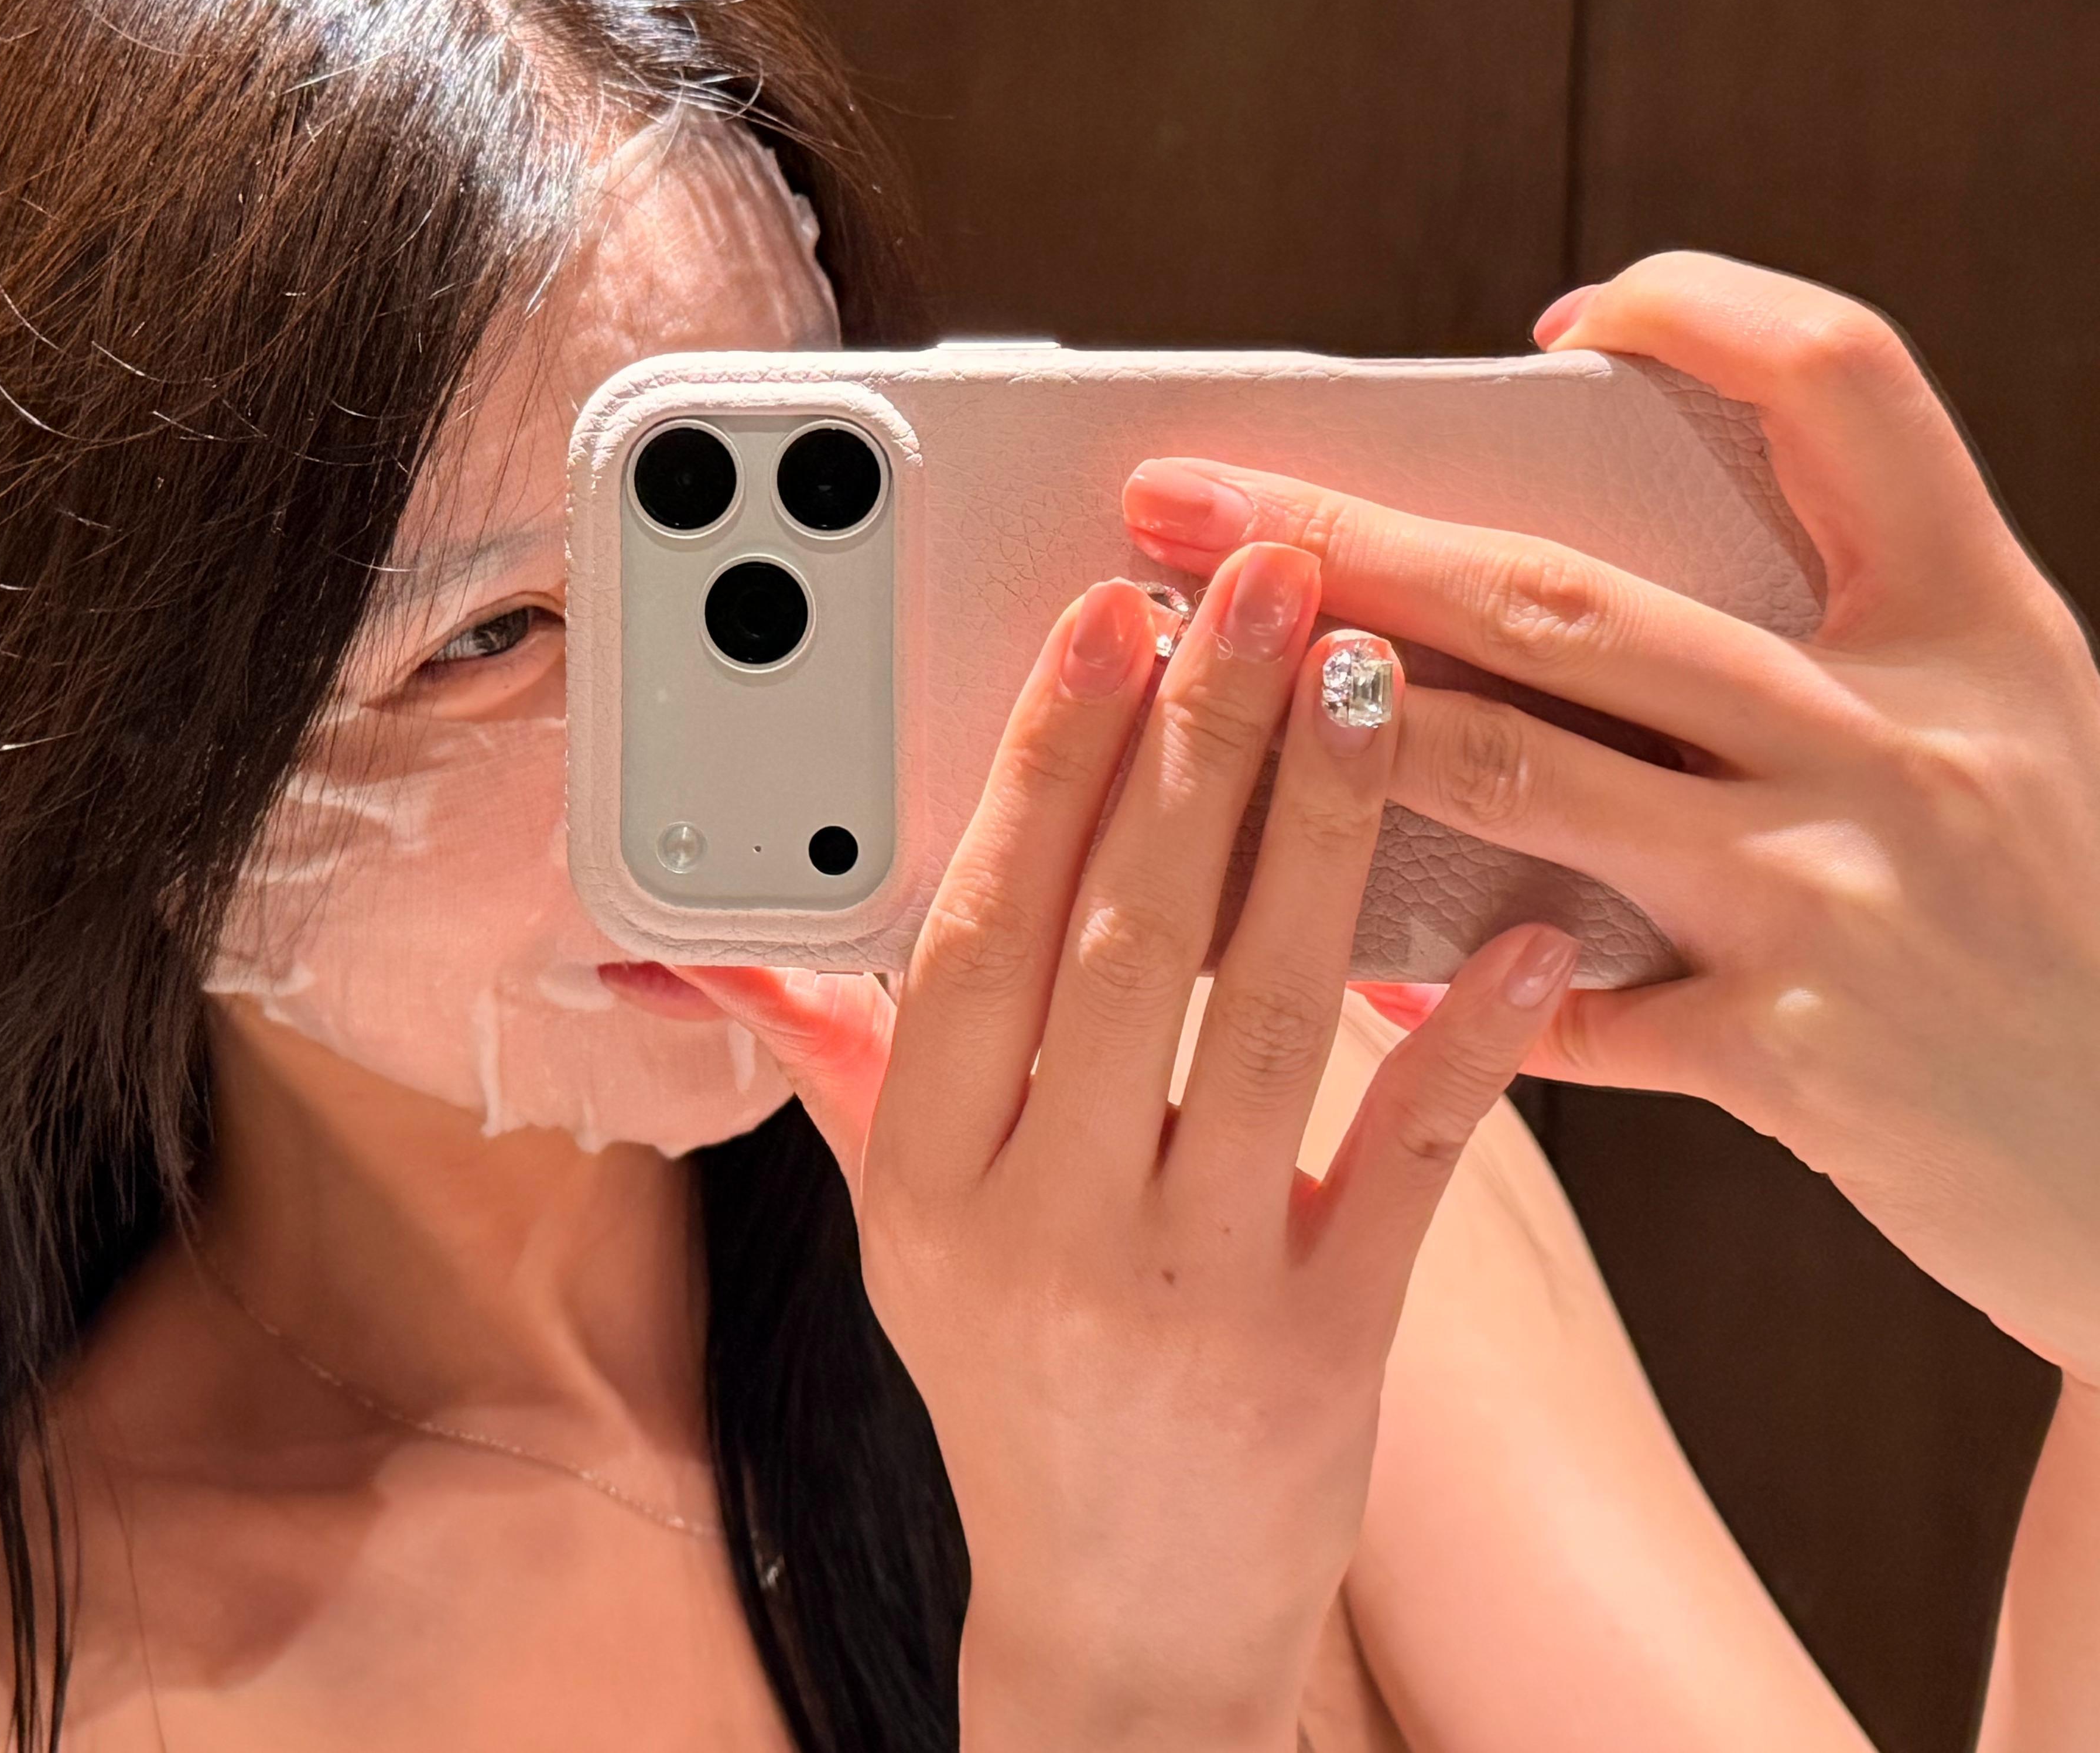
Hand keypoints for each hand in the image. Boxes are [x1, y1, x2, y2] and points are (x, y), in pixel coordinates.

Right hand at [686, 551, 1570, 1750]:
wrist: (1124, 1625)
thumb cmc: (1011, 1388)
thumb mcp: (898, 1227)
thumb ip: (833, 1061)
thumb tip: (692, 943)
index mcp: (928, 1177)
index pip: (982, 928)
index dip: (1045, 764)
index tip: (1105, 621)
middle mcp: (1045, 1223)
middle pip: (1128, 940)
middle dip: (1199, 740)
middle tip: (1262, 586)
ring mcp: (1189, 1286)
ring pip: (1264, 1017)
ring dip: (1327, 833)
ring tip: (1372, 679)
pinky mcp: (1328, 1348)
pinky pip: (1405, 1168)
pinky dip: (1462, 1045)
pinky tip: (1518, 932)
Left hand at [1119, 251, 2099, 1377]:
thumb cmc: (2045, 930)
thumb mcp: (1994, 737)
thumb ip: (1822, 648)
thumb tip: (1545, 575)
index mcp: (1973, 626)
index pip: (1845, 382)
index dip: (1704, 314)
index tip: (1568, 321)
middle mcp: (1908, 741)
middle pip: (1575, 596)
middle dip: (1353, 535)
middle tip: (1185, 497)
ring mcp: (1847, 901)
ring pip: (1530, 775)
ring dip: (1336, 729)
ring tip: (1198, 688)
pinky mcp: (1796, 1064)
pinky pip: (1563, 1009)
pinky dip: (1443, 987)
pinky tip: (1344, 965)